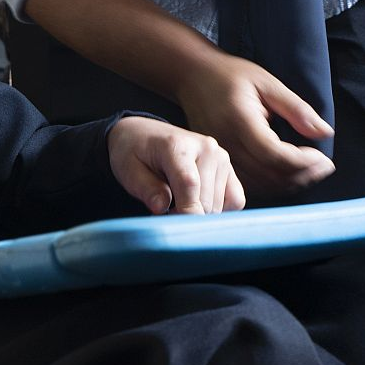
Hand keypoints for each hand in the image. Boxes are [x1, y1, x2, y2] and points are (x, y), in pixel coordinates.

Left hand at [107, 116, 244, 213]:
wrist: (143, 134)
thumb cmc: (134, 153)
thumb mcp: (128, 171)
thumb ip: (146, 189)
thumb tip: (162, 208)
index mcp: (177, 145)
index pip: (189, 186)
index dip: (184, 214)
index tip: (174, 230)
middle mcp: (205, 148)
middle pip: (205, 202)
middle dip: (186, 216)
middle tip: (166, 212)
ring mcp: (221, 156)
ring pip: (219, 206)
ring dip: (200, 212)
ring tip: (178, 201)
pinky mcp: (229, 167)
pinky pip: (235, 200)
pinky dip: (219, 208)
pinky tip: (198, 201)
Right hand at [174, 51, 334, 199]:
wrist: (192, 76)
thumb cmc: (231, 75)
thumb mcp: (267, 82)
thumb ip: (296, 109)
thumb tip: (325, 133)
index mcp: (239, 120)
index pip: (274, 155)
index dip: (303, 162)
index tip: (324, 158)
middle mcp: (227, 143)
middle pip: (269, 176)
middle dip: (302, 176)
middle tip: (324, 167)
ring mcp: (219, 156)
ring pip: (260, 186)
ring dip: (290, 184)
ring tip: (310, 172)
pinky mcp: (218, 163)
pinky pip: (248, 185)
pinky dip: (272, 185)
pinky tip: (287, 174)